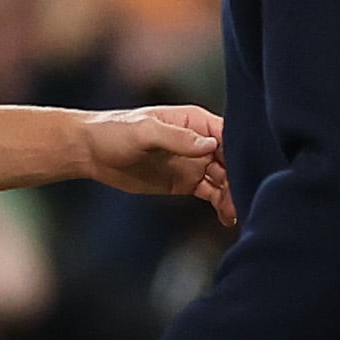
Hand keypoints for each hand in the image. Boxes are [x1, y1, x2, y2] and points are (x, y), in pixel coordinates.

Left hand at [85, 104, 235, 225]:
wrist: (90, 152)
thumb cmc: (114, 131)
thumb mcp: (144, 130)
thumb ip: (177, 138)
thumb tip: (210, 146)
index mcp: (194, 121)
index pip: (228, 136)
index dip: (241, 153)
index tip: (248, 173)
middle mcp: (198, 141)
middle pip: (231, 161)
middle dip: (239, 180)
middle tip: (240, 202)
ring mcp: (193, 163)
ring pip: (224, 179)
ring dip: (233, 195)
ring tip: (234, 214)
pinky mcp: (185, 182)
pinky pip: (211, 193)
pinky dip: (221, 205)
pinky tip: (226, 218)